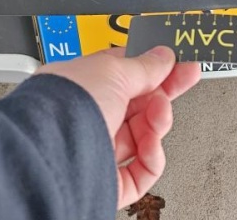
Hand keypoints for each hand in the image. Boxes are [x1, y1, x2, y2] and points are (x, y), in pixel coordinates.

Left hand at [35, 47, 199, 208]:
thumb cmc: (66, 107)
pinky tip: (150, 146)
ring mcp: (97, 148)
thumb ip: (144, 65)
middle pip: (138, 104)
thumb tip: (164, 57)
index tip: (178, 63)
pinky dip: (152, 158)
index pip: (125, 73)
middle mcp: (87, 116)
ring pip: (144, 135)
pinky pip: (141, 171)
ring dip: (158, 123)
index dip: (154, 67)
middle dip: (163, 94)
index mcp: (81, 85)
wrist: (51, 155)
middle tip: (185, 79)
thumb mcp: (113, 71)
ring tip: (158, 116)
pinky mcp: (106, 180)